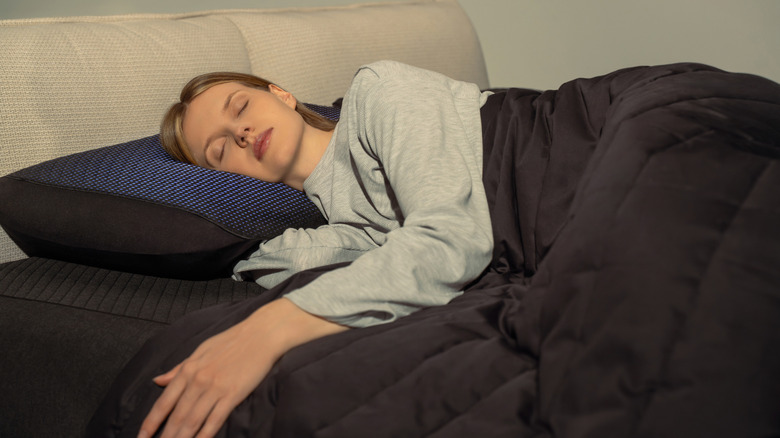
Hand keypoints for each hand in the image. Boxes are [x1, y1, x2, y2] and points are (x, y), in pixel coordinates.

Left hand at [138, 298, 347, 437]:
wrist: (261, 334)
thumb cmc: (232, 340)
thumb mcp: (200, 350)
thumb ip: (179, 369)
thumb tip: (158, 381)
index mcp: (188, 369)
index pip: (164, 402)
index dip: (151, 423)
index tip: (141, 436)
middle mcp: (198, 380)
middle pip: (176, 416)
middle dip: (165, 436)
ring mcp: (215, 388)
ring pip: (193, 421)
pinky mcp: (233, 394)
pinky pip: (215, 419)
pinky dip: (205, 434)